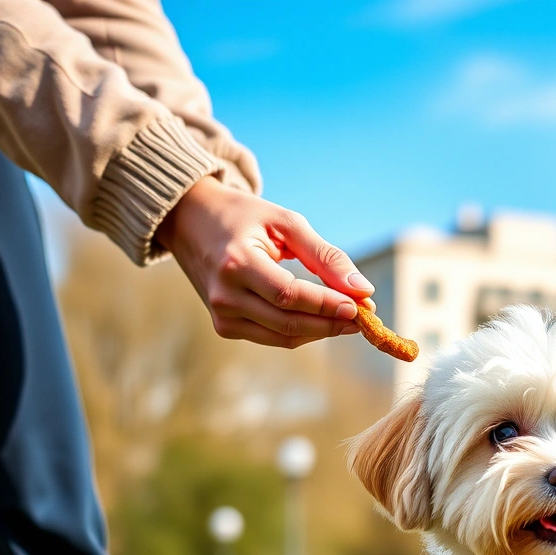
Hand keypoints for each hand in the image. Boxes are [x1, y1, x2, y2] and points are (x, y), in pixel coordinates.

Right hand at [156, 177, 372, 348]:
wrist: (190, 221)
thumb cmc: (243, 216)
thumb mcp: (285, 222)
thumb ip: (324, 255)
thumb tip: (363, 289)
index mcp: (235, 263)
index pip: (289, 295)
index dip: (327, 304)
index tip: (362, 304)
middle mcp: (224, 295)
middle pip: (288, 322)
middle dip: (332, 323)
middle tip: (365, 316)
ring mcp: (221, 315)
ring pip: (284, 336)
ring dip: (321, 331)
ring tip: (350, 317)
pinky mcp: (224, 326)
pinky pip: (273, 337)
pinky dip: (302, 331)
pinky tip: (322, 318)